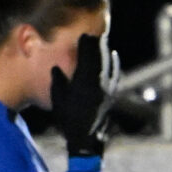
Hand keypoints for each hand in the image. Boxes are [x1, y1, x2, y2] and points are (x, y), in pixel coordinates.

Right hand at [50, 32, 120, 157]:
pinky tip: (114, 57)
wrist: (87, 137)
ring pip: (109, 65)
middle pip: (100, 59)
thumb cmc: (68, 119)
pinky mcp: (112, 95)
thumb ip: (58, 82)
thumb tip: (56, 68)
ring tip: (103, 41)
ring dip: (106, 52)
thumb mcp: (58, 99)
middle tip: (95, 33)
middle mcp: (99, 84)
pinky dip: (114, 63)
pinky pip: (115, 74)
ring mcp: (108, 89)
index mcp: (84, 83)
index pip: (87, 58)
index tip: (84, 35)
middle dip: (98, 45)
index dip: (86, 45)